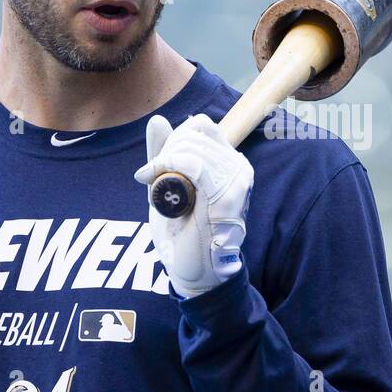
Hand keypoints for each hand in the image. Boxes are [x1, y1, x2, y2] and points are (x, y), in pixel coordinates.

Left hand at [134, 113, 253, 297]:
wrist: (192, 270)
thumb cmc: (183, 232)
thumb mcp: (168, 185)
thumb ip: (164, 153)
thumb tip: (157, 120)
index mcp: (230, 163)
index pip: (201, 126)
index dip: (175, 137)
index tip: (159, 164)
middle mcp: (239, 168)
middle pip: (194, 132)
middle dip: (166, 150)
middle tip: (152, 176)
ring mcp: (236, 181)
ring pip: (191, 146)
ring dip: (164, 162)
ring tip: (155, 186)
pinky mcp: (226, 196)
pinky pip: (193, 164)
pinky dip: (167, 167)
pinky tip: (153, 182)